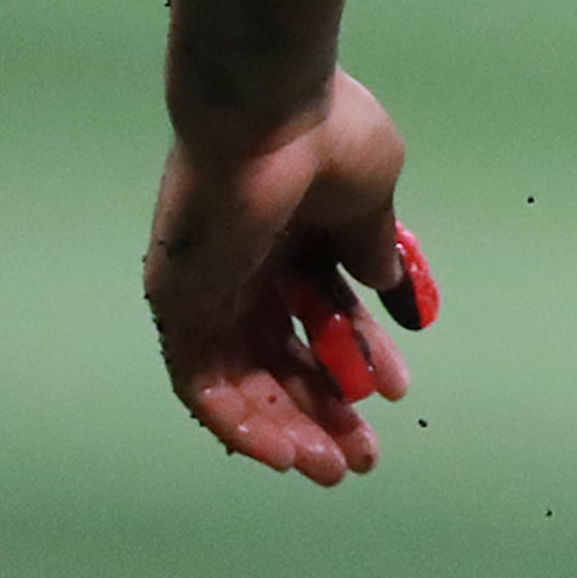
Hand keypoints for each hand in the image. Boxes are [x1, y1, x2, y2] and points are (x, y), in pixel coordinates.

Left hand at [147, 73, 439, 486]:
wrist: (268, 110)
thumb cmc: (327, 137)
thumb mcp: (374, 194)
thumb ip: (372, 244)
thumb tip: (382, 284)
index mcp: (297, 236)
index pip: (325, 314)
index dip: (360, 356)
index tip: (396, 389)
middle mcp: (250, 269)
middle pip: (285, 358)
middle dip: (325, 409)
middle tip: (363, 454)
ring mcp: (211, 291)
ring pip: (245, 381)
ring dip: (286, 428)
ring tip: (331, 467)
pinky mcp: (180, 307)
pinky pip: (205, 383)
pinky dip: (240, 422)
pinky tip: (284, 451)